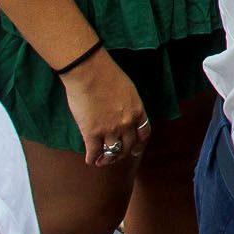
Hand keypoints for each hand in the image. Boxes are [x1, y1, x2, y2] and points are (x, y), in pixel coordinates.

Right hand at [58, 52, 150, 168]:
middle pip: (128, 146)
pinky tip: (89, 160)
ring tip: (101, 162)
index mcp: (138, 111)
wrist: (89, 71)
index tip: (135, 150)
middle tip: (115, 157)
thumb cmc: (106, 74)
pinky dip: (92, 158)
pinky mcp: (92, 133)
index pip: (144, 134)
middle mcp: (127, 123)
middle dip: (122, 154)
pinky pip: (94, 152)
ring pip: (112, 153)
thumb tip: (123, 112)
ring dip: (106, 160)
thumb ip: (128, 104)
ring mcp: (110, 130)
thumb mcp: (128, 89)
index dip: (139, 145)